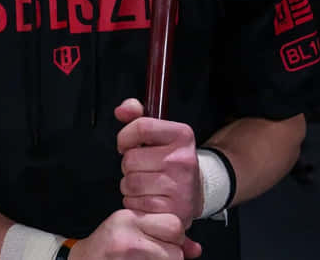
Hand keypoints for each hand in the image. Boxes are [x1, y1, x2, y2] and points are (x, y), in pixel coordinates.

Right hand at [68, 209, 199, 259]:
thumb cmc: (107, 246)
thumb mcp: (130, 230)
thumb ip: (162, 233)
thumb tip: (196, 249)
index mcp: (129, 219)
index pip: (173, 224)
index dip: (173, 236)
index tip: (162, 239)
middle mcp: (129, 238)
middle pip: (176, 250)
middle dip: (171, 254)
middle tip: (154, 254)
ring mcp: (129, 257)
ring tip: (147, 259)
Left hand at [115, 98, 202, 232]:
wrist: (198, 190)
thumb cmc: (173, 160)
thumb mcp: (161, 133)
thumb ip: (138, 115)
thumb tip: (122, 110)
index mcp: (182, 136)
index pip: (141, 128)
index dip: (125, 137)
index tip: (125, 144)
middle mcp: (183, 160)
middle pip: (130, 159)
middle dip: (128, 165)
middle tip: (141, 167)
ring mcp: (180, 186)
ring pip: (130, 183)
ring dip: (129, 185)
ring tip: (144, 183)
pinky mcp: (173, 209)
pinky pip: (136, 204)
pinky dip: (135, 202)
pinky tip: (148, 197)